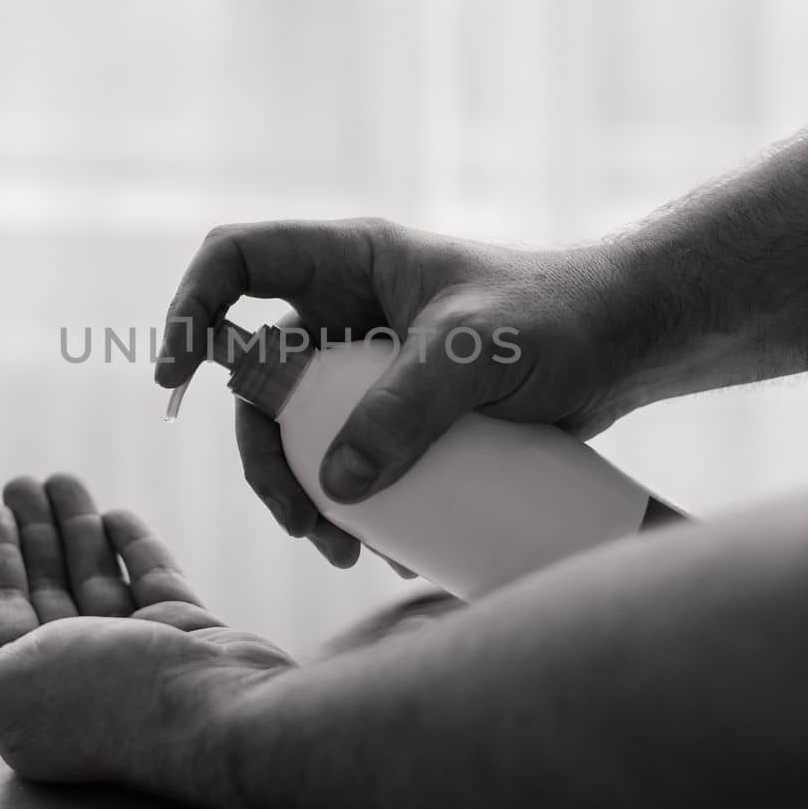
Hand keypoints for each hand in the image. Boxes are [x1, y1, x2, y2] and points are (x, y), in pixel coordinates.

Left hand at [0, 473, 293, 808]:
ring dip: (75, 528)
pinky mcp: (187, 638)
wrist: (222, 714)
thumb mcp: (6, 689)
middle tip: (21, 483)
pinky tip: (114, 514)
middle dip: (31, 535)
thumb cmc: (110, 699)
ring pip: (96, 580)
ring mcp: (137, 657)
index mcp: (32, 699)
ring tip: (61, 477)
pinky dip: (130, 547)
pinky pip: (151, 581)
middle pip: (46, 592)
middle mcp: (82, 680)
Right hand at [157, 218, 637, 566]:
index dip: (191, 306)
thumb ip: (405, 407)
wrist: (630, 343)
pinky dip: (345, 499)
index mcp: (350, 261)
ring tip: (339, 548)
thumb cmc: (559, 315)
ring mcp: (370, 364)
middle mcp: (347, 310)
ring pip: (297, 426)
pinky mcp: (400, 412)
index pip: (238, 260)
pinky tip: (375, 543)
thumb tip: (336, 483)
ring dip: (301, 489)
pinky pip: (347, 455)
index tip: (177, 374)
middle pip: (257, 375)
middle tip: (297, 515)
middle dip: (262, 450)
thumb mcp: (475, 352)